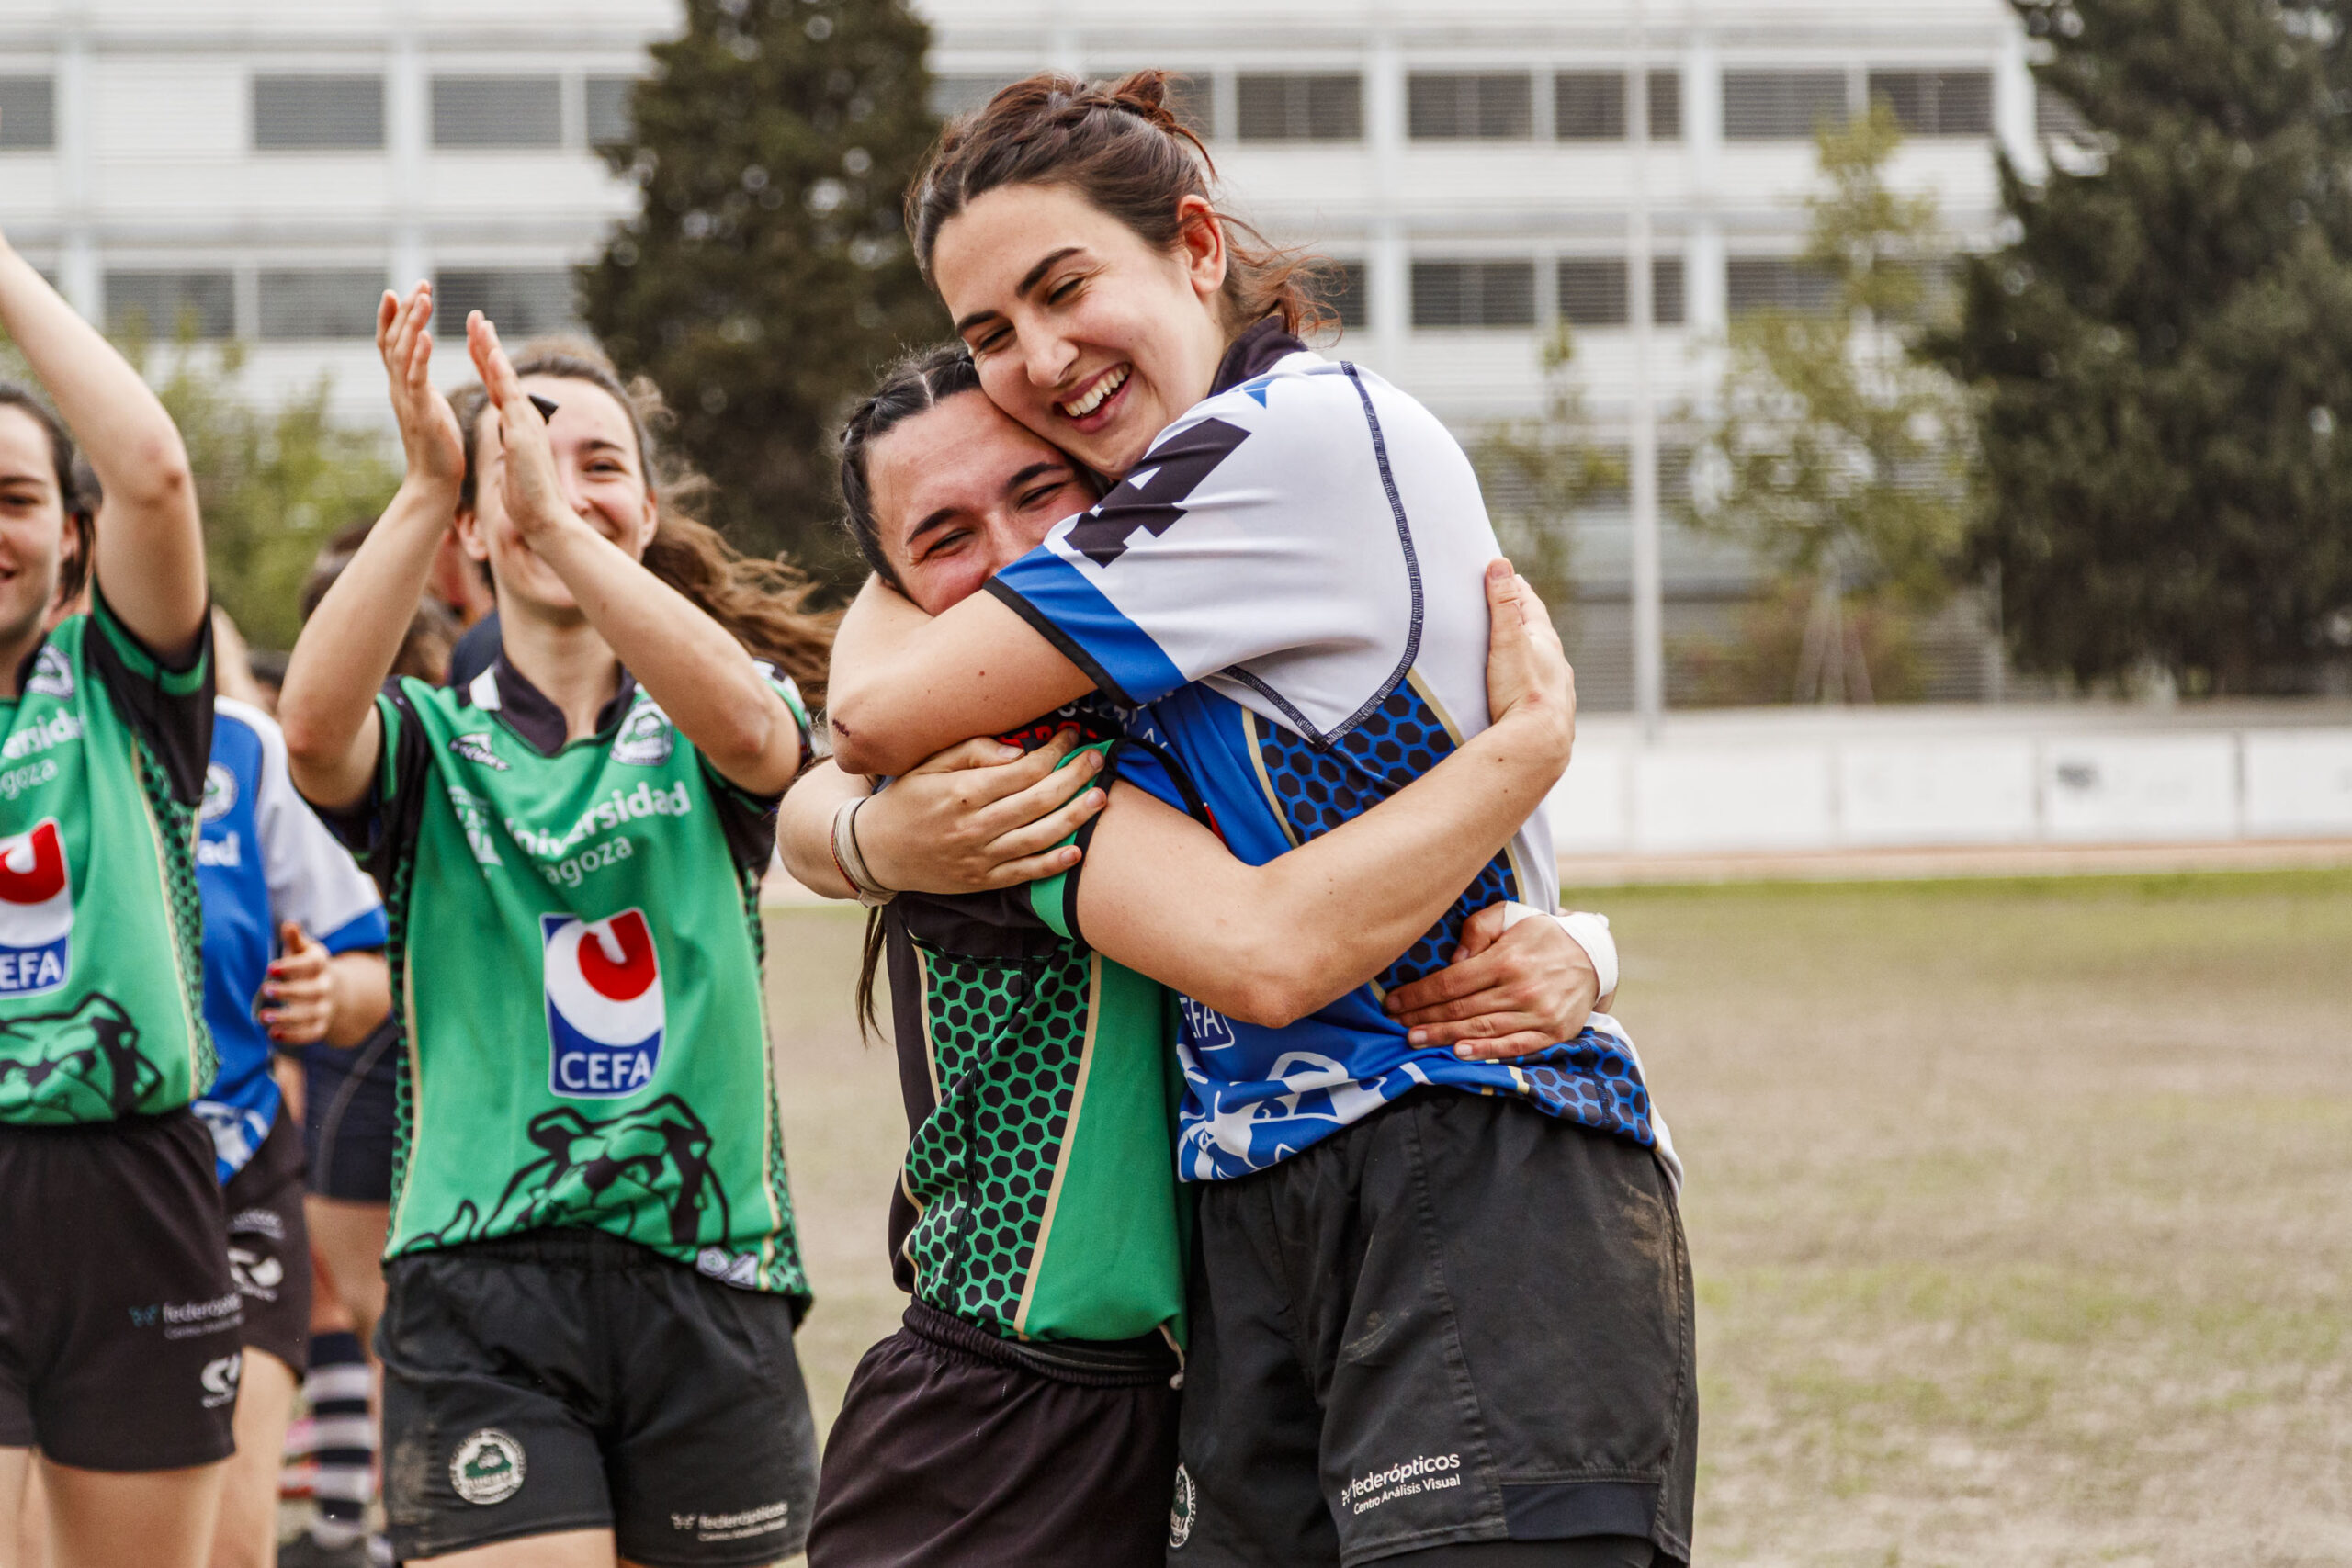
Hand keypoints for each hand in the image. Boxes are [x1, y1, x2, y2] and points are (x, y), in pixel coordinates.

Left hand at [258, 921, 334, 1046]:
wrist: (333, 992)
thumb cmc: (307, 968)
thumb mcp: (303, 951)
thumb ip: (295, 940)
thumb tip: (289, 925)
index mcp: (320, 964)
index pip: (311, 964)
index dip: (292, 966)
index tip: (269, 968)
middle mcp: (326, 987)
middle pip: (312, 991)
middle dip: (289, 992)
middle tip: (265, 990)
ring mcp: (325, 1008)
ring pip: (310, 1015)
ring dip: (287, 1017)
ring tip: (262, 1017)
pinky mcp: (320, 1026)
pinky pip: (310, 1034)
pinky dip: (294, 1036)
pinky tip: (273, 1034)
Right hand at [376, 283, 465, 497]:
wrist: (434, 482)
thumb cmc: (438, 447)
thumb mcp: (429, 407)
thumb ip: (422, 385)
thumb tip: (421, 368)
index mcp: (402, 386)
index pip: (390, 344)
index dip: (391, 317)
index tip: (398, 290)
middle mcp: (398, 388)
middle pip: (394, 341)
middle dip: (405, 310)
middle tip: (420, 283)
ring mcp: (407, 400)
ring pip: (404, 354)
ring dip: (413, 324)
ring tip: (423, 298)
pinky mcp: (420, 413)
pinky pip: (417, 379)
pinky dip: (420, 356)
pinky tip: (426, 335)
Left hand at [465, 310, 572, 548]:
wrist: (546, 518)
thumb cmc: (529, 499)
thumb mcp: (516, 465)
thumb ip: (514, 447)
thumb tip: (512, 441)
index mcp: (517, 426)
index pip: (497, 387)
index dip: (486, 362)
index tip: (476, 339)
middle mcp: (524, 418)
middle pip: (501, 374)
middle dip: (487, 344)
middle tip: (476, 317)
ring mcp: (525, 423)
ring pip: (506, 378)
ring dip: (492, 349)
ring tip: (480, 324)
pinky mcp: (523, 433)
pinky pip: (510, 397)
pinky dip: (501, 374)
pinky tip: (492, 354)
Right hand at [854, 728, 1108, 894]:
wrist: (876, 850)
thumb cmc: (905, 799)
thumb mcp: (927, 764)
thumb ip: (971, 752)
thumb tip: (1017, 751)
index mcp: (962, 792)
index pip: (1023, 770)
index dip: (1053, 751)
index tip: (1069, 735)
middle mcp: (974, 826)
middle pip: (1039, 800)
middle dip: (1075, 777)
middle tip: (1097, 760)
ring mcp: (980, 857)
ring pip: (1039, 837)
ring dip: (1075, 817)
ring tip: (1100, 798)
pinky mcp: (981, 880)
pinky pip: (1025, 873)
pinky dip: (1053, 864)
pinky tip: (1077, 849)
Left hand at [1382, 902, 1597, 1060]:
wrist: (1593, 957)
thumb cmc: (1541, 935)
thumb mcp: (1510, 916)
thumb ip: (1478, 928)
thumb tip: (1453, 959)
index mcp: (1506, 958)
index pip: (1451, 982)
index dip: (1418, 995)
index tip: (1393, 1002)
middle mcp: (1520, 987)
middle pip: (1460, 1008)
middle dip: (1423, 1018)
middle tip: (1396, 1025)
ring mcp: (1537, 1013)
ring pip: (1480, 1029)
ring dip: (1443, 1037)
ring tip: (1415, 1040)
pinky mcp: (1551, 1032)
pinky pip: (1513, 1046)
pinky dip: (1485, 1052)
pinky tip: (1459, 1053)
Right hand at [1480, 558, 1574, 765]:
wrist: (1538, 743)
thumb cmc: (1522, 691)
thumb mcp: (1508, 640)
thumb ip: (1502, 604)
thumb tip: (1500, 564)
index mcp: (1546, 642)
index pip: (1532, 606)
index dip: (1518, 589)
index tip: (1509, 576)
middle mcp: (1557, 664)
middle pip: (1540, 634)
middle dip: (1524, 620)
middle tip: (1510, 607)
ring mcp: (1556, 690)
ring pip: (1544, 664)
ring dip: (1530, 653)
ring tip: (1516, 650)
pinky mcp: (1550, 713)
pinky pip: (1540, 690)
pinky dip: (1531, 681)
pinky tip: (1523, 690)